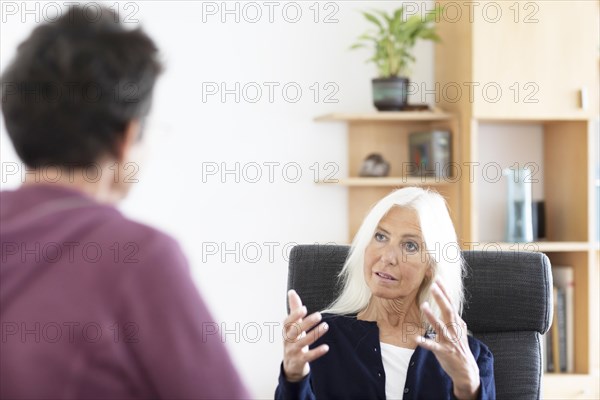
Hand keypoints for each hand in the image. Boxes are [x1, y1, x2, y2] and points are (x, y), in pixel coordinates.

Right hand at [282, 289, 329, 381]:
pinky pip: (308, 356)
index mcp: (286, 330)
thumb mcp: (293, 326)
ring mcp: (293, 351)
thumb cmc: (293, 340)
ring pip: (303, 342)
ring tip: (325, 326)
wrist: (291, 364)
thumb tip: (291, 292)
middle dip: (306, 323)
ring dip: (314, 334)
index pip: (287, 322)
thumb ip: (294, 310)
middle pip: (295, 331)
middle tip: (319, 315)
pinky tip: (326, 347)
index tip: (304, 308)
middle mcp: (288, 340)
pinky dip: (317, 352)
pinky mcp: (300, 361)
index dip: (294, 315)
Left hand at [417, 281, 479, 399]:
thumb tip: (448, 303)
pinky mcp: (444, 352)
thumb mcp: (459, 331)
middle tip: (434, 286)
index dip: (445, 292)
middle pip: (448, 311)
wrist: (466, 369)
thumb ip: (453, 318)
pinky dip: (425, 342)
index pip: (451, 304)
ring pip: (440, 326)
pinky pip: (433, 346)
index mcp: (457, 324)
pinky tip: (416, 338)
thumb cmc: (460, 348)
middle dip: (441, 298)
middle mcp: (455, 330)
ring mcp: (450, 341)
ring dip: (432, 316)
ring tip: (424, 305)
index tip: (438, 279)